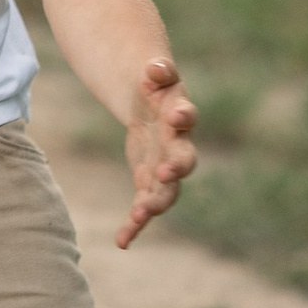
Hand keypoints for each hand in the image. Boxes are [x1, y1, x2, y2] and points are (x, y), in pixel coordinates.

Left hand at [115, 54, 198, 248]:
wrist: (153, 107)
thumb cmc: (155, 88)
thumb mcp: (155, 74)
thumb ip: (159, 70)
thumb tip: (155, 67)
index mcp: (179, 113)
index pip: (185, 115)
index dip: (183, 115)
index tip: (177, 116)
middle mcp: (178, 145)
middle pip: (183, 159)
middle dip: (176, 167)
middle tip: (165, 174)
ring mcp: (166, 167)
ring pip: (167, 191)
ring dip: (154, 203)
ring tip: (139, 215)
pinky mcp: (151, 183)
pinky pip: (146, 204)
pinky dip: (135, 223)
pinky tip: (122, 241)